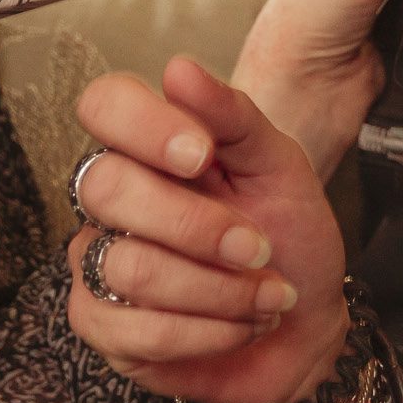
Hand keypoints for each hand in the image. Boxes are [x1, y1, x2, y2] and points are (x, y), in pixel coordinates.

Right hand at [65, 56, 349, 402]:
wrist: (306, 328)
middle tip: (259, 247)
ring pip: (129, 267)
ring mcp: (96, 262)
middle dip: (198, 226)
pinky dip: (207, 333)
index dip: (144, 126)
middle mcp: (110, 201)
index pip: (104, 105)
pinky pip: (135, 330)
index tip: (201, 154)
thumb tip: (178, 70)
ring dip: (219, 289)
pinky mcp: (101, 327)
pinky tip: (240, 327)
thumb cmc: (289, 240)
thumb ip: (233, 117)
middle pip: (107, 188)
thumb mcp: (281, 169)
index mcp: (148, 148)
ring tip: (266, 296)